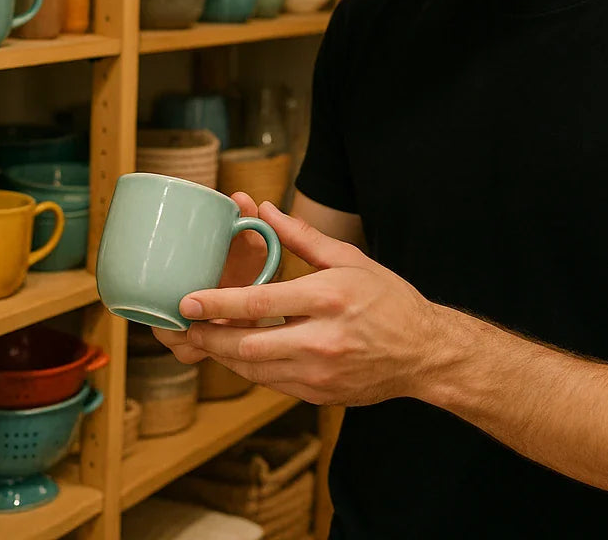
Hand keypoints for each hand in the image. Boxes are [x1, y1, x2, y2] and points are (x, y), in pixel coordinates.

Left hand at [167, 201, 445, 406]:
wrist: (423, 352)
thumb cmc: (388, 299)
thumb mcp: (349, 259)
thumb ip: (301, 237)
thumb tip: (263, 211)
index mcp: (328, 298)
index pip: (260, 303)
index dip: (218, 303)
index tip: (187, 301)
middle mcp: (322, 340)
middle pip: (246, 345)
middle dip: (208, 336)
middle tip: (183, 326)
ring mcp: (320, 373)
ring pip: (253, 370)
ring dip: (223, 355)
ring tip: (202, 338)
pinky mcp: (318, 394)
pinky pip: (270, 384)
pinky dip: (249, 369)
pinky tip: (238, 353)